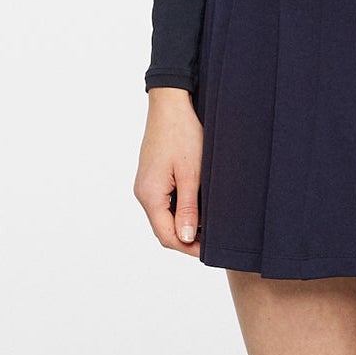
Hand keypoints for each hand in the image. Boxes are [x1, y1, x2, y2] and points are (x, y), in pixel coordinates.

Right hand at [135, 88, 204, 252]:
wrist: (170, 104)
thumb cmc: (182, 134)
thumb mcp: (191, 174)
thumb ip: (188, 208)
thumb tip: (186, 238)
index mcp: (150, 195)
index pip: (167, 236)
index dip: (189, 247)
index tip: (210, 250)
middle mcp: (143, 193)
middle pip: (163, 228)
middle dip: (186, 238)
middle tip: (212, 240)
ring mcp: (146, 184)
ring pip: (164, 216)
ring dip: (184, 224)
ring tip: (209, 225)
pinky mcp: (152, 176)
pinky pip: (164, 202)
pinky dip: (180, 210)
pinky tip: (198, 206)